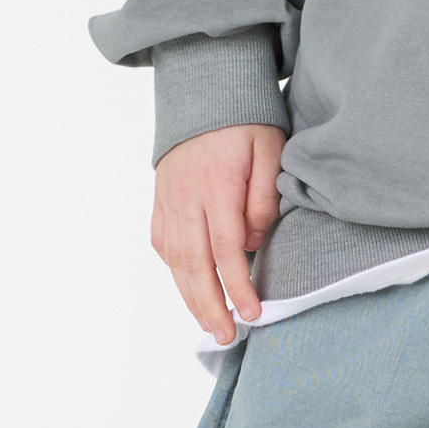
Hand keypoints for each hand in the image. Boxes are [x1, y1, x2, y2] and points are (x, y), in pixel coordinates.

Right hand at [151, 123, 285, 345]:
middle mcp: (186, 199)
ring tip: (210, 325)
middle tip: (227, 336)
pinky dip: (175, 270)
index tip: (253, 312)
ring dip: (191, 297)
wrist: (204, 90)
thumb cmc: (245, 120)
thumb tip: (254, 242)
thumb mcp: (269, 148)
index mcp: (217, 187)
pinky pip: (163, 244)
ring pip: (175, 261)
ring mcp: (168, 201)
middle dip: (211, 306)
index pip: (226, 250)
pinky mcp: (160, 200)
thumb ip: (263, 197)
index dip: (238, 286)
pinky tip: (189, 287)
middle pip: (194, 265)